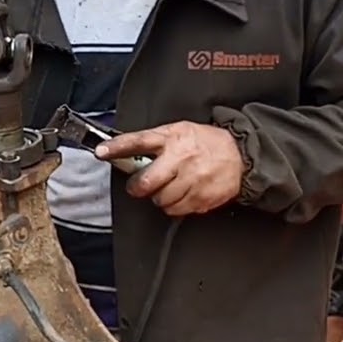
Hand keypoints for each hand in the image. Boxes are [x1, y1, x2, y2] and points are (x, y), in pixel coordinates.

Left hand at [95, 121, 243, 215]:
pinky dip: (176, 206)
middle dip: (138, 187)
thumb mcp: (180, 131)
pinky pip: (177, 210)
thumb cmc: (206, 142)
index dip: (117, 148)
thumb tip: (127, 153)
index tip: (101, 152)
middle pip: (146, 182)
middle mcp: (181, 159)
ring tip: (170, 186)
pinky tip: (184, 193)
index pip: (138, 142)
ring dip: (160, 197)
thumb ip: (156, 141)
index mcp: (172, 138)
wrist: (240, 155)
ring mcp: (192, 180)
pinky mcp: (202, 198)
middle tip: (140, 186)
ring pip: (161, 200)